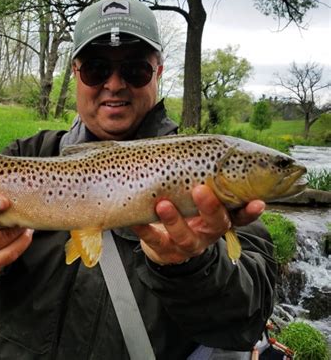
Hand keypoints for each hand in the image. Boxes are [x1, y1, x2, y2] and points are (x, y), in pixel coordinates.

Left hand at [132, 185, 264, 264]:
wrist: (164, 243)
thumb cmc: (184, 208)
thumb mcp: (196, 196)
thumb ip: (203, 178)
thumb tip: (210, 145)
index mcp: (219, 217)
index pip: (240, 215)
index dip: (250, 210)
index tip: (258, 201)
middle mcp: (207, 231)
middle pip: (216, 223)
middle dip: (210, 207)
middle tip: (200, 190)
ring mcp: (186, 243)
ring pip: (185, 236)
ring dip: (174, 220)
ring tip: (163, 204)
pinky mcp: (164, 249)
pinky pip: (155, 241)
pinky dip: (146, 231)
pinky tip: (138, 221)